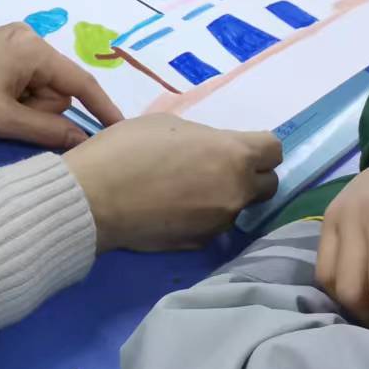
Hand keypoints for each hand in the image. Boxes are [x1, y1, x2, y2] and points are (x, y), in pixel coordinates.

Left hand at [0, 25, 123, 148]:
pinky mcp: (1, 50)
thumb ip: (49, 131)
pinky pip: (24, 80)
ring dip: (25, 106)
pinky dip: (16, 97)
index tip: (123, 131)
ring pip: (40, 88)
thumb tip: (85, 142)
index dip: (103, 110)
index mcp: (34, 49)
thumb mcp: (3, 120)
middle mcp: (31, 38)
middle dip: (40, 109)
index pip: (82, 83)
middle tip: (6, 116)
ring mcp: (15, 42)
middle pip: (58, 88)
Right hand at [65, 117, 280, 251]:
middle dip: (249, 173)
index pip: (274, 149)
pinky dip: (202, 215)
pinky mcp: (201, 243)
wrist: (94, 198)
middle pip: (267, 183)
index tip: (237, 145)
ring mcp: (220, 222)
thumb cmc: (127, 148)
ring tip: (186, 189)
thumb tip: (210, 152)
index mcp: (233, 154)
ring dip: (223, 195)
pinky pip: (214, 225)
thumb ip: (203, 139)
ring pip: (238, 206)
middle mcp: (236, 190)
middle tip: (216, 166)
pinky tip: (172, 208)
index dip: (258, 145)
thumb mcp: (167, 124)